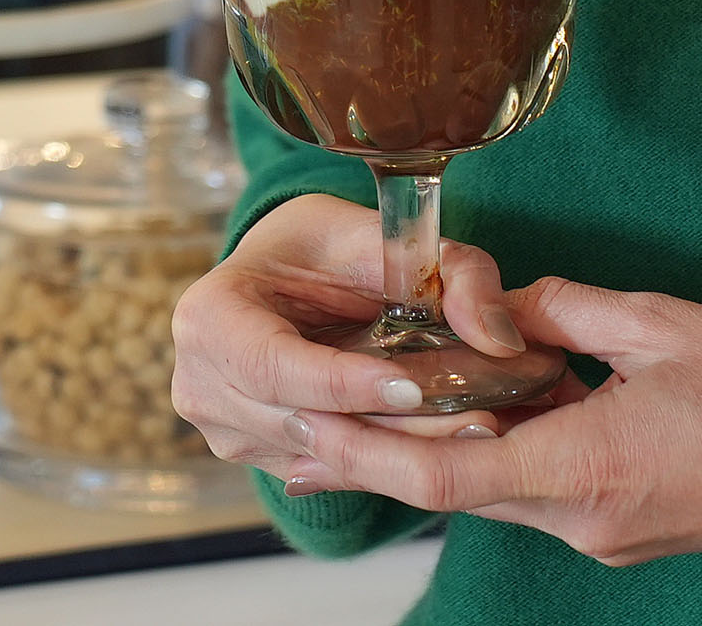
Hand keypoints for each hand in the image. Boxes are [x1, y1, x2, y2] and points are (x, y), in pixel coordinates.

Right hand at [171, 193, 532, 477]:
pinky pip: (327, 469)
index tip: (410, 387)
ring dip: (397, 450)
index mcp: (210, 317)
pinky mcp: (262, 457)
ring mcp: (226, 432)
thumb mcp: (374, 232)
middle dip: (389, 426)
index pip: (273, 365)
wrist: (282, 273)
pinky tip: (444, 444)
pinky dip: (384, 459)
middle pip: (300, 421)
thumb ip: (447, 269)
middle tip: (475, 423)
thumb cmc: (319, 247)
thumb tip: (498, 337)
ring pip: (320, 455)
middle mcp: (203, 385)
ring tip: (476, 433)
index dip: (341, 381)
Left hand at [251, 275, 701, 565]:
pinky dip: (501, 450)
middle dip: (385, 451)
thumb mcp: (666, 324)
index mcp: (589, 466)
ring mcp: (606, 532)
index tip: (312, 433)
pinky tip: (480, 413)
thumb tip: (507, 306)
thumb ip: (572, 311)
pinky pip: (542, 488)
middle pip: (461, 487)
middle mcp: (584, 519)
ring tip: (374, 412)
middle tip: (311, 419)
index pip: (450, 476)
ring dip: (444, 448)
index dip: (372, 455)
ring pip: (500, 487)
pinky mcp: (627, 527)